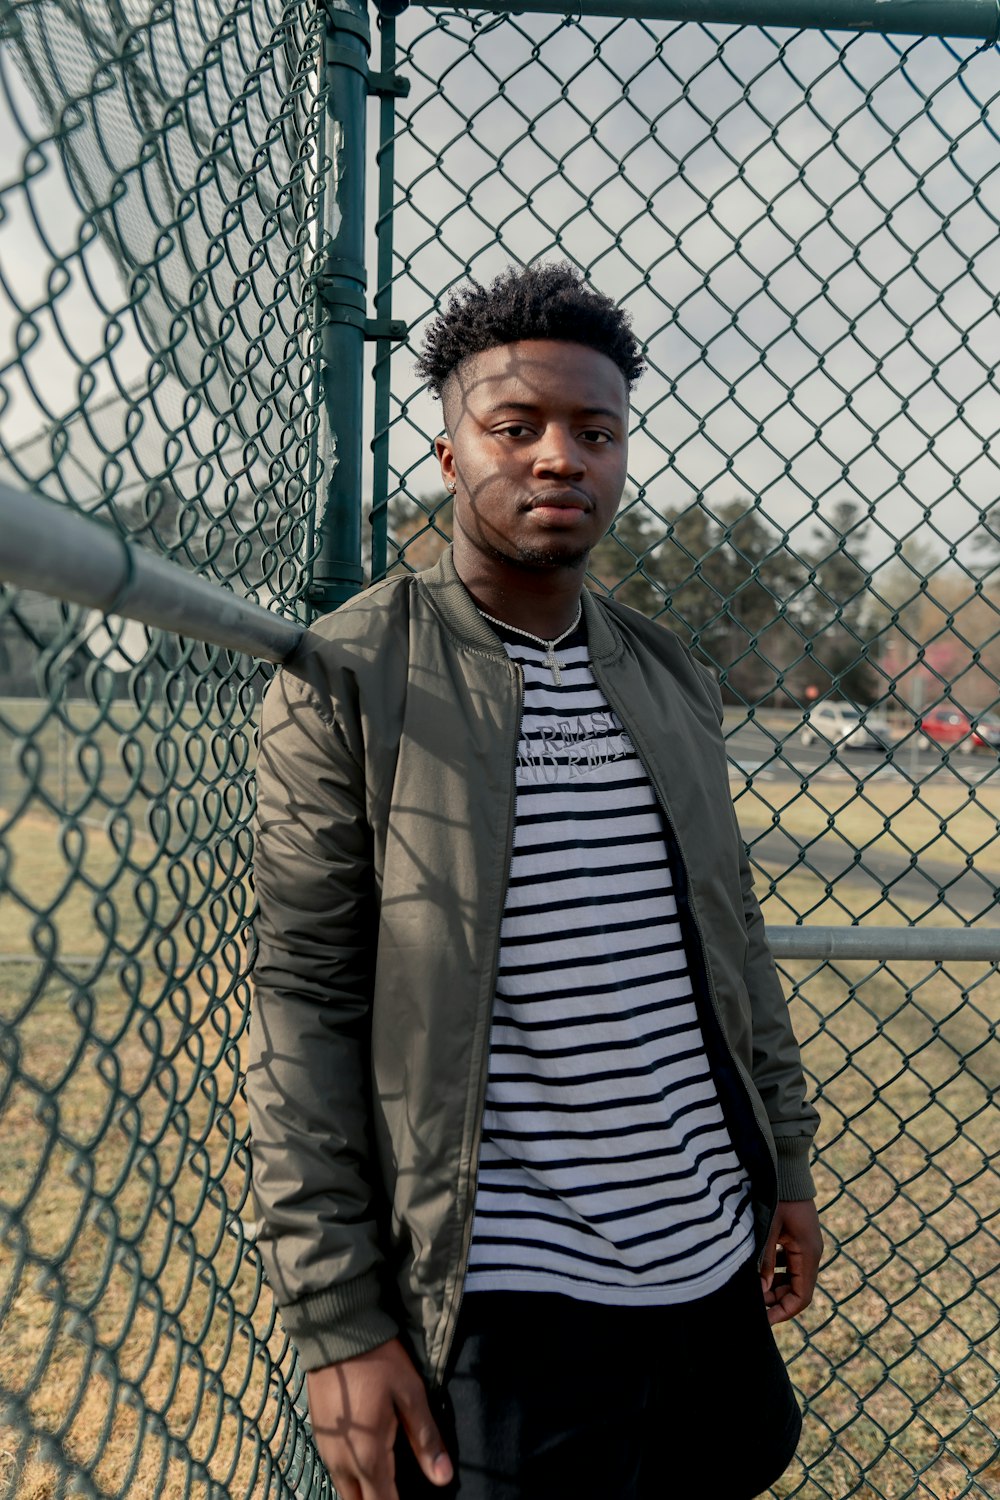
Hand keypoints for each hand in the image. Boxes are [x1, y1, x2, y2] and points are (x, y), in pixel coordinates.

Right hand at [306, 1338, 453, 1499]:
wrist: (335, 1331)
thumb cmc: (378, 1361)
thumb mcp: (410, 1394)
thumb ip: (426, 1439)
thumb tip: (444, 1479)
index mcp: (368, 1457)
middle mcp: (342, 1463)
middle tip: (399, 1490)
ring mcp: (327, 1452)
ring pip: (346, 1492)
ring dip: (366, 1493)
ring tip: (388, 1482)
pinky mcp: (320, 1438)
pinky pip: (337, 1474)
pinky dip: (354, 1479)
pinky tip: (369, 1465)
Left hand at [760, 1198, 822, 1325]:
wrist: (788, 1171)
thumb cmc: (778, 1196)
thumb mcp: (769, 1228)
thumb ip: (764, 1260)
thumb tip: (759, 1291)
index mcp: (808, 1254)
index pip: (801, 1297)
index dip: (783, 1311)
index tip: (764, 1320)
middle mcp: (811, 1253)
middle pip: (797, 1290)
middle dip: (776, 1300)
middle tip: (753, 1306)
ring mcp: (806, 1246)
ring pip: (793, 1278)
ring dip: (775, 1286)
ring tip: (753, 1290)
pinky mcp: (799, 1239)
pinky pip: (790, 1264)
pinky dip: (775, 1271)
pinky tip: (758, 1270)